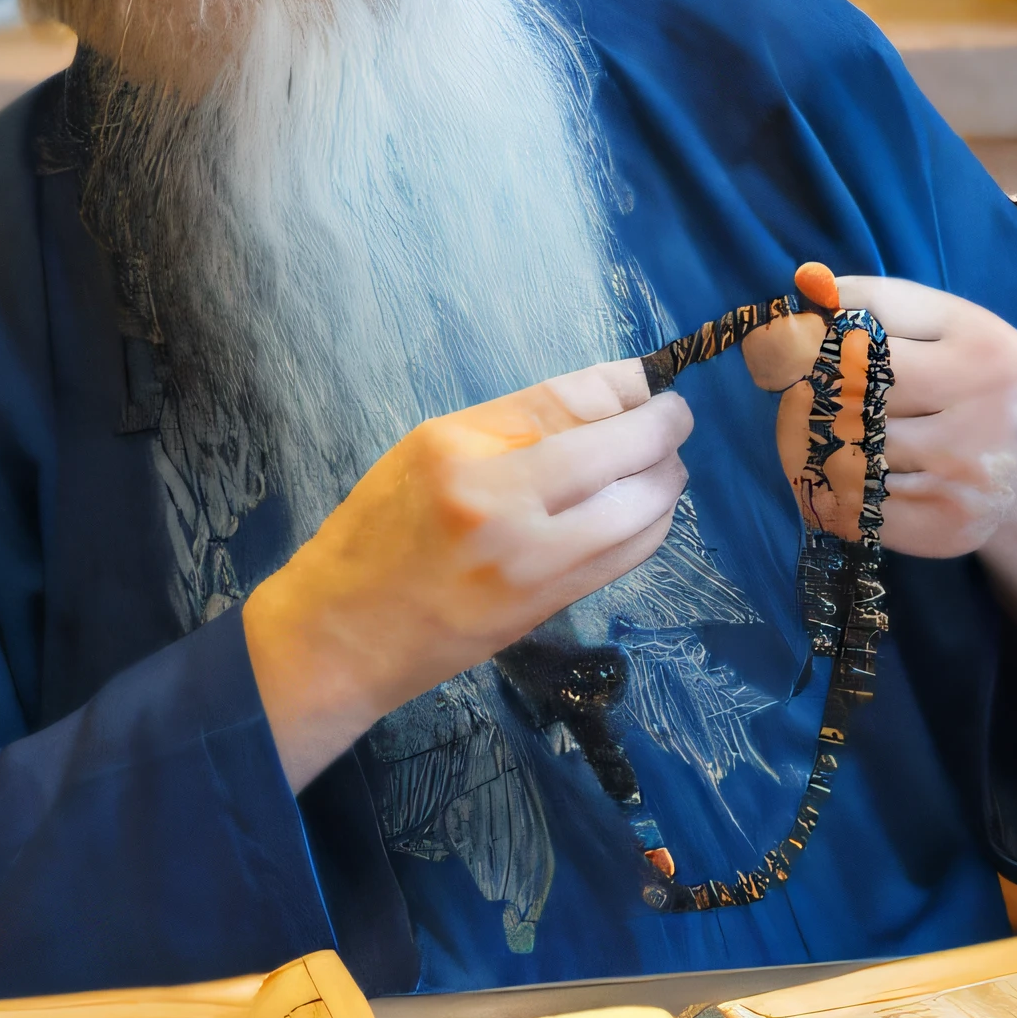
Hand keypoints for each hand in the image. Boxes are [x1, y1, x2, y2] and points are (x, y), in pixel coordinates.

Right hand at [242, 363, 690, 790]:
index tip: (651, 382)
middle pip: (618, 452)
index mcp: (459, 450)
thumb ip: (513, 424)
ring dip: (665, 480)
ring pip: (638, 510)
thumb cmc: (376, 532)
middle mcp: (499, 503)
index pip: (566, 400)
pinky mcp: (548, 606)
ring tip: (663, 464)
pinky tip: (644, 510)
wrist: (342, 635)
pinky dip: (649, 526)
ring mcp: (530, 562)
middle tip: (674, 420)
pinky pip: (626, 557)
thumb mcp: (426, 452)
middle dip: (663, 430)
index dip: (625, 387)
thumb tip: (608, 397)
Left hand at [744, 272, 1016, 735]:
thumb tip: (808, 283)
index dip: (815, 326)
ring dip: (812, 438)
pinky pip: (853, 503)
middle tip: (792, 386)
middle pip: (855, 387)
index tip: (787, 334)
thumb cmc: (964, 385)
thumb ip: (878, 303)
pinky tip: (837, 472)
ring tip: (815, 429)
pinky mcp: (942, 528)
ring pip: (848, 447)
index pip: (871, 320)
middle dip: (810, 384)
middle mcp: (987, 412)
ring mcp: (966, 476)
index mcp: (986, 349)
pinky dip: (831, 486)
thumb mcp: (942, 329)